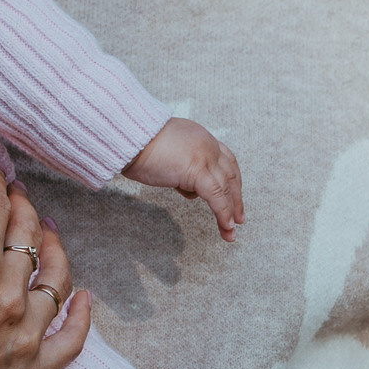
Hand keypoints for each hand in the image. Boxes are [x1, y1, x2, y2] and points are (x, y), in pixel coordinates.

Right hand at [0, 153, 88, 368]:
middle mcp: (8, 299)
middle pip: (31, 238)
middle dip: (24, 211)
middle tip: (16, 200)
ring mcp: (23, 339)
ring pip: (58, 282)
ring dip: (56, 252)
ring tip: (48, 236)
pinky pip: (71, 341)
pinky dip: (81, 317)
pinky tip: (82, 297)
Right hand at [127, 117, 243, 239]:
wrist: (130, 136)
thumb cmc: (136, 144)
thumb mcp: (164, 151)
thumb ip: (177, 164)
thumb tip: (181, 182)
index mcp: (200, 137)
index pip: (224, 159)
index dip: (231, 178)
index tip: (233, 193)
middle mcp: (207, 145)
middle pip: (230, 174)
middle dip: (236, 197)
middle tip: (239, 217)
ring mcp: (205, 157)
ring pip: (226, 189)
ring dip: (231, 212)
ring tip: (231, 231)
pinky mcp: (198, 171)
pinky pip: (217, 197)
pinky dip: (223, 214)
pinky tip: (226, 227)